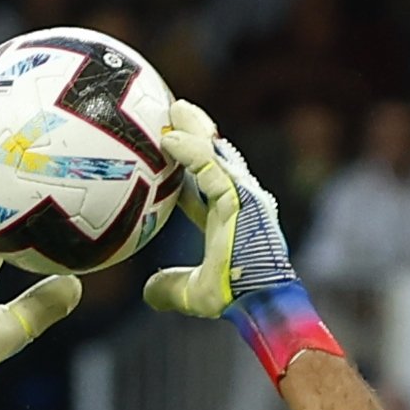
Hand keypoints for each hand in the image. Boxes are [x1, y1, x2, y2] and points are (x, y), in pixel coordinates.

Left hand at [143, 100, 295, 318]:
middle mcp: (240, 200)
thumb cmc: (236, 298)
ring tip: (173, 109)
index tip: (167, 154)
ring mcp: (243, 195)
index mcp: (230, 217)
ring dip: (193, 129)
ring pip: (216, 152)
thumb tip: (147, 292)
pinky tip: (170, 139)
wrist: (262, 300)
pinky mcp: (241, 196)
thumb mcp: (194, 293)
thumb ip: (171, 287)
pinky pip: (211, 166)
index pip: (207, 185)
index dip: (188, 168)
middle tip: (172, 115)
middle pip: (215, 157)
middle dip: (195, 133)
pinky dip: (191, 150)